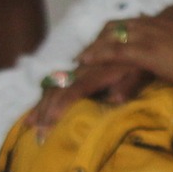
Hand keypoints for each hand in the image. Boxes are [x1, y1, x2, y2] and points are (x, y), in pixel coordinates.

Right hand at [27, 61, 147, 133]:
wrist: (139, 38)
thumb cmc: (142, 62)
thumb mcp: (140, 73)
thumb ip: (128, 84)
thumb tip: (116, 99)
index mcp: (98, 71)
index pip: (74, 90)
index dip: (59, 107)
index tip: (47, 126)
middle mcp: (84, 68)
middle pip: (58, 88)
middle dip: (44, 111)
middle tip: (36, 133)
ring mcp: (80, 67)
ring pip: (55, 84)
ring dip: (42, 104)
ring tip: (29, 123)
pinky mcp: (80, 67)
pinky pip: (59, 80)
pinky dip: (47, 94)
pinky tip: (40, 107)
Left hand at [78, 14, 172, 91]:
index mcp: (164, 22)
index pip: (132, 22)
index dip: (115, 31)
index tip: (104, 39)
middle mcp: (152, 25)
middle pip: (117, 27)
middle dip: (99, 38)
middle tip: (86, 50)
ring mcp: (147, 37)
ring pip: (112, 39)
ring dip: (93, 48)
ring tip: (79, 58)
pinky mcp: (144, 52)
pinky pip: (114, 52)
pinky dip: (98, 55)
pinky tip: (85, 61)